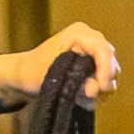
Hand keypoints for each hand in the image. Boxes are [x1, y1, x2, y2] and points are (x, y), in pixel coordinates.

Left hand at [0, 22, 121, 107]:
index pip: (102, 50)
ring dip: (100, 88)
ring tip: (84, 100)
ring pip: (110, 71)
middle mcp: (90, 39)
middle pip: (110, 60)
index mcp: (79, 33)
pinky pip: (105, 78)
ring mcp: (93, 51)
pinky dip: (98, 90)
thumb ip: (76, 82)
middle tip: (89, 96)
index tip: (102, 87)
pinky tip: (85, 100)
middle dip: (103, 81)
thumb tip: (95, 90)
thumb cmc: (31, 71)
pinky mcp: (94, 64)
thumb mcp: (52, 77)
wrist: (23, 75)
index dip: (106, 69)